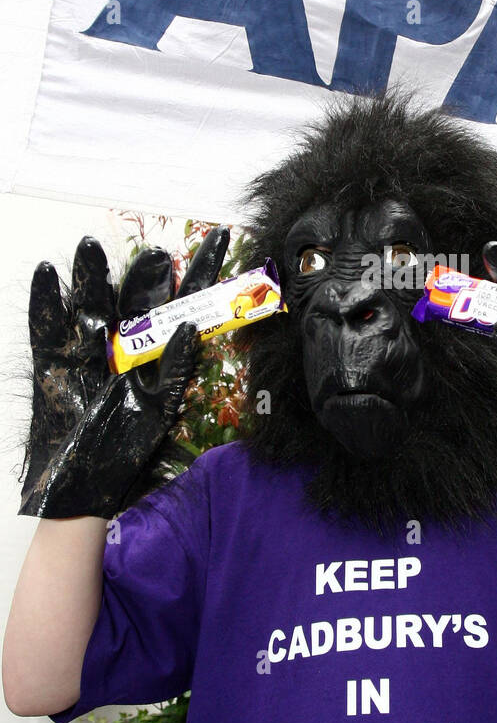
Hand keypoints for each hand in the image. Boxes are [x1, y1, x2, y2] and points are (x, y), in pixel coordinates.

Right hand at [20, 227, 228, 518]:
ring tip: (91, 249)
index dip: (204, 270)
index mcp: (155, 351)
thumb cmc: (123, 448)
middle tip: (159, 256)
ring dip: (91, 276)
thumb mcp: (157, 411)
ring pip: (91, 303)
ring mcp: (85, 347)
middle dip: (146, 275)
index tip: (224, 237)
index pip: (185, 302)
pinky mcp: (52, 359)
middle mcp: (122, 341)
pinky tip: (48, 275)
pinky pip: (47, 327)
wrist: (80, 485)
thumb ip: (171, 371)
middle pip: (137, 298)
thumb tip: (188, 329)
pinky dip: (46, 301)